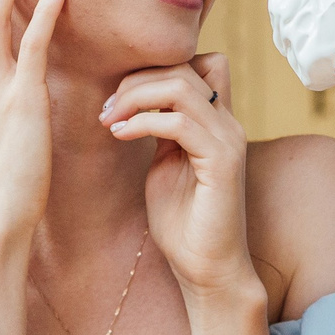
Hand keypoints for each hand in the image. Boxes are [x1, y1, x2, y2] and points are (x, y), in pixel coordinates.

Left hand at [103, 53, 253, 303]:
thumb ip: (160, 132)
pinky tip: (121, 136)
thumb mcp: (165, 165)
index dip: (157, 68)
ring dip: (135, 97)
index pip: (200, 62)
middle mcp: (228, 125)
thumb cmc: (183, 224)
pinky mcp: (222, 162)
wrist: (207, 271)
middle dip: (135, 80)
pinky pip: (179, 122)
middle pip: (183, 67)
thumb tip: (136, 106)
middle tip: (105, 109)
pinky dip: (143, 123)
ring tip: (109, 120)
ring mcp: (228, 141)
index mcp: (217, 123)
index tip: (119, 96)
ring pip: (181, 86)